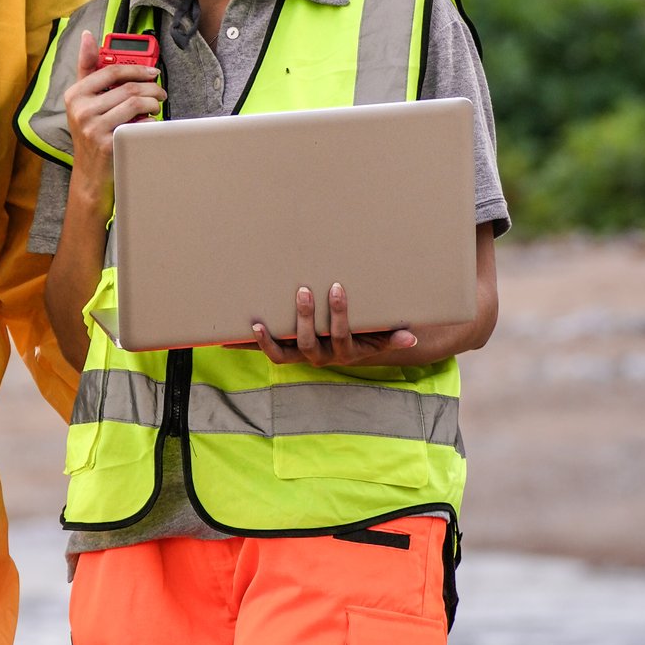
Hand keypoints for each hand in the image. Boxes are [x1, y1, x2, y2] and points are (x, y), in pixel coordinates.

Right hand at [63, 28, 163, 195]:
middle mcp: (81, 110)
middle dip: (151, 88)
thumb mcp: (83, 100)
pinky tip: (148, 124)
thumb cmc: (91, 132)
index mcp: (75, 94)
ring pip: (136, 104)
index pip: (111, 71)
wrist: (90, 174)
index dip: (137, 69)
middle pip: (128, 88)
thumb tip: (88, 36)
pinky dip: (150, 123)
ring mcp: (93, 128)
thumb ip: (87, 68)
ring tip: (156, 107)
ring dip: (154, 103)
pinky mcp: (107, 144)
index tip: (153, 71)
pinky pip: (140, 125)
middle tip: (161, 92)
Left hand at [249, 281, 420, 373]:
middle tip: (304, 290)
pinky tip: (231, 337)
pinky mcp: (287, 351)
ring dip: (269, 341)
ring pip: (284, 354)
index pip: (342, 334)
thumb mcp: (382, 336)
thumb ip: (394, 337)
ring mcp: (302, 355)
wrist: (356, 349)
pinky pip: (268, 351)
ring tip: (258, 323)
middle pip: (310, 343)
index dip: (339, 315)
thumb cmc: (369, 334)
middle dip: (306, 318)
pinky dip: (250, 345)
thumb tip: (412, 336)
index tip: (336, 288)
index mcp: (345, 350)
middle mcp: (322, 356)